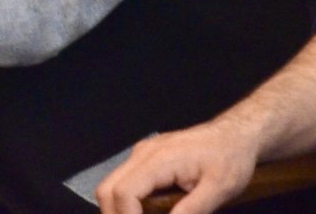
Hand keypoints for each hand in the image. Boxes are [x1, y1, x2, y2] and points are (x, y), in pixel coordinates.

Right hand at [95, 121, 259, 213]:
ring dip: (121, 211)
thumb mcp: (220, 189)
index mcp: (157, 160)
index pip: (124, 193)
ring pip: (112, 187)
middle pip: (107, 189)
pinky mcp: (146, 161)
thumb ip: (193, 210)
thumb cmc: (231, 159)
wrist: (235, 135)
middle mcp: (142, 155)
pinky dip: (129, 204)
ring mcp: (141, 156)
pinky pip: (125, 183)